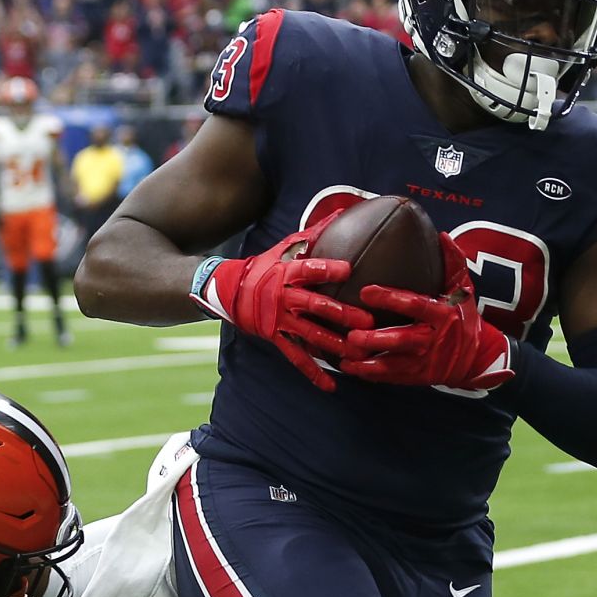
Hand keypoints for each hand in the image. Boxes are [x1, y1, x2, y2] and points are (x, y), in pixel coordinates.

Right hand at [191, 218, 366, 392]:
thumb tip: (343, 211)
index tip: (348, 271)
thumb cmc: (263, 266)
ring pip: (311, 335)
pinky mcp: (276, 338)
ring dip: (335, 345)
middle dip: (342, 314)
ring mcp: (280, 321)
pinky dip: (314, 373)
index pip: (309, 270)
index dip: (326, 270)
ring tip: (358, 353)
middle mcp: (285, 299)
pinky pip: (297, 358)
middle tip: (367, 321)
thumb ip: (314, 233)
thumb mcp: (284, 247)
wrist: (228, 291)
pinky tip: (331, 385)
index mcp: (288, 274)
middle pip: (316, 307)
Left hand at [339, 234, 513, 395]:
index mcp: (442, 314)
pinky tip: (350, 369)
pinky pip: (391, 377)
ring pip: (393, 364)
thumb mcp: (463, 290)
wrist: (477, 357)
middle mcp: (433, 339)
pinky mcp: (417, 377)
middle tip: (351, 334)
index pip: (415, 305)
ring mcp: (424, 361)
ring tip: (344, 357)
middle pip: (402, 340)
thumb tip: (441, 235)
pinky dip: (370, 375)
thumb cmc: (464, 318)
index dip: (390, 299)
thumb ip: (452, 264)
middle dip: (375, 339)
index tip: (366, 291)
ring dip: (367, 362)